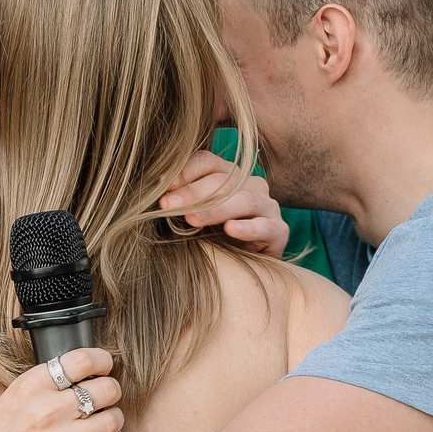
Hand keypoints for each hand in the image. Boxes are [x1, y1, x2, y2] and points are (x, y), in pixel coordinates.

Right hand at [0, 347, 124, 431]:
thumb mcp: (13, 395)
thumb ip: (47, 383)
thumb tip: (86, 373)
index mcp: (31, 386)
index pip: (83, 360)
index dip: (102, 359)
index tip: (103, 365)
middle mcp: (46, 411)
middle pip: (106, 389)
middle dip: (109, 389)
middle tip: (103, 394)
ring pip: (113, 419)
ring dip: (112, 417)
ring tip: (102, 420)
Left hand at [161, 150, 288, 253]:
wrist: (244, 270)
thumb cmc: (214, 240)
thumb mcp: (194, 217)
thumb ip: (179, 202)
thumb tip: (153, 191)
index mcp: (229, 175)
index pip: (206, 161)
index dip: (184, 172)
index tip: (162, 188)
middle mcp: (251, 185)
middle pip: (223, 180)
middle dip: (192, 193)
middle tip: (167, 205)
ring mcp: (268, 207)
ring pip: (244, 200)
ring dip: (214, 209)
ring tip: (191, 219)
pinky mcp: (279, 231)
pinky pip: (265, 226)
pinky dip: (247, 228)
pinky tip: (230, 230)